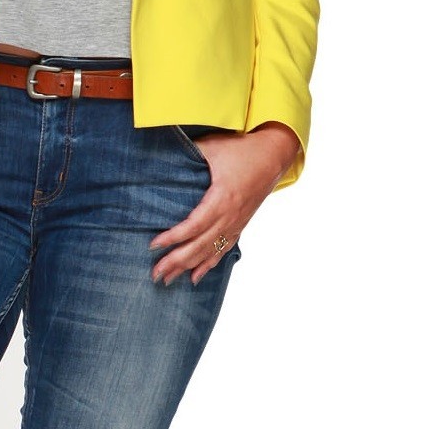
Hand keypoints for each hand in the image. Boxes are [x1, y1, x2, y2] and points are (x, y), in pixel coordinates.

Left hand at [149, 122, 299, 285]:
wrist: (274, 155)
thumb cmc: (242, 149)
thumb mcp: (212, 147)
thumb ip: (188, 152)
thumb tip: (160, 154)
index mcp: (221, 198)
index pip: (193, 225)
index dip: (173, 237)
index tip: (154, 245)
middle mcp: (229, 216)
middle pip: (199, 245)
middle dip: (176, 261)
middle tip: (155, 274)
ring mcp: (236, 223)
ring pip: (210, 252)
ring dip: (188, 267)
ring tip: (168, 280)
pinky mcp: (240, 225)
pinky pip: (223, 250)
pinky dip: (208, 265)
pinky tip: (195, 277)